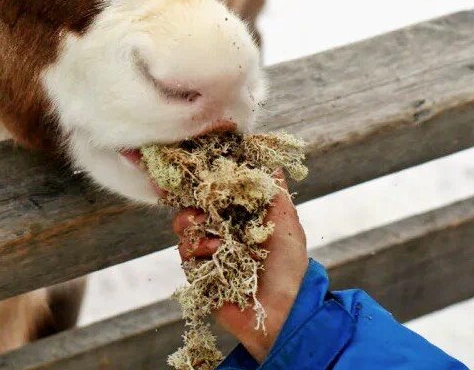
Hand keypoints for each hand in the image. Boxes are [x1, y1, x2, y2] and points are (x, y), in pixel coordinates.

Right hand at [173, 172, 309, 362]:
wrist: (283, 311)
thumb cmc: (290, 268)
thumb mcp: (287, 224)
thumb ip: (274, 192)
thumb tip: (271, 162)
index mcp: (240, 216)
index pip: (216, 191)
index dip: (203, 178)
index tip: (194, 164)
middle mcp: (220, 231)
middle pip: (192, 203)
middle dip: (191, 197)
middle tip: (201, 200)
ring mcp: (207, 252)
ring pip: (183, 226)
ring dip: (193, 224)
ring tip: (212, 233)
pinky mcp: (199, 273)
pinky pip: (184, 252)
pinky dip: (196, 248)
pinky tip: (214, 252)